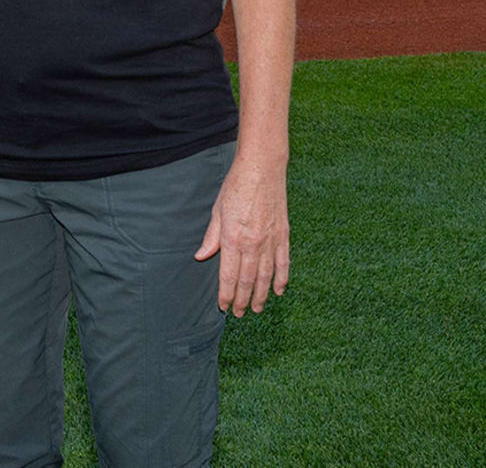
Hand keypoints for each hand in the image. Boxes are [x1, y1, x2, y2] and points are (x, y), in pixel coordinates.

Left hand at [194, 155, 289, 316]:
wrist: (262, 170)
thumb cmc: (236, 187)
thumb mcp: (217, 211)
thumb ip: (211, 237)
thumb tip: (201, 256)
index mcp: (232, 238)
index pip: (228, 275)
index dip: (226, 294)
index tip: (224, 307)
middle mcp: (252, 244)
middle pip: (247, 280)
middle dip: (243, 300)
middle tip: (240, 314)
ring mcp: (270, 240)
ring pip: (266, 276)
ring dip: (262, 295)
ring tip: (258, 309)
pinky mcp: (284, 235)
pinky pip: (283, 263)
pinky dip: (282, 279)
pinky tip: (279, 291)